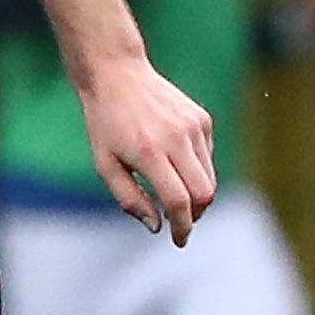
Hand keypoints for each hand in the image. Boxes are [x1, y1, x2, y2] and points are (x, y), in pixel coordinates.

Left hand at [78, 53, 217, 242]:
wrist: (117, 74)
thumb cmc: (105, 124)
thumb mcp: (105, 165)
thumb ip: (130, 199)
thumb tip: (157, 227)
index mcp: (149, 153)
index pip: (178, 201)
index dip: (182, 226)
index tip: (178, 240)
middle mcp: (177, 138)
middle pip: (204, 193)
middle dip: (194, 215)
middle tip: (179, 222)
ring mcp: (194, 126)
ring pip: (210, 178)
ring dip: (196, 195)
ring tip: (173, 195)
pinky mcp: (202, 119)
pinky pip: (207, 157)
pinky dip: (196, 171)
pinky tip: (174, 164)